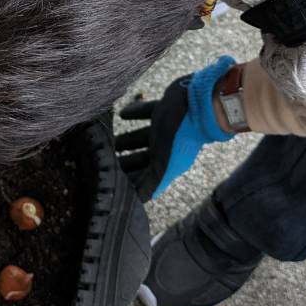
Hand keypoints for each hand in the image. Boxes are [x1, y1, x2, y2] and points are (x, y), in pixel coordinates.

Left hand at [116, 55, 236, 199]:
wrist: (200, 104)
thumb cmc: (181, 137)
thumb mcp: (165, 165)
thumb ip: (152, 183)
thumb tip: (142, 201)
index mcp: (167, 163)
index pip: (145, 176)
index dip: (131, 180)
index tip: (112, 181)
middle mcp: (166, 148)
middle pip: (142, 157)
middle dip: (127, 161)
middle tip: (106, 162)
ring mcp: (166, 129)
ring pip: (142, 136)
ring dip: (128, 140)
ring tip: (110, 140)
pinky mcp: (165, 109)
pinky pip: (146, 112)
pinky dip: (134, 112)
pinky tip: (122, 112)